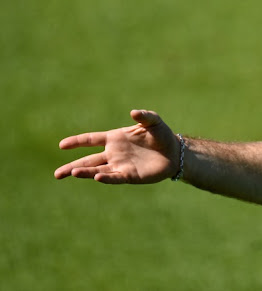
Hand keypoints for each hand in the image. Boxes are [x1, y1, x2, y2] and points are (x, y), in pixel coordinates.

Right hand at [54, 110, 179, 183]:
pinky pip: (115, 177)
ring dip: (85, 172)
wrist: (175, 153)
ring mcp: (120, 165)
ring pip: (98, 170)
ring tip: (71, 173)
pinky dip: (106, 178)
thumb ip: (145, 116)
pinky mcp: (130, 175)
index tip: (62, 145)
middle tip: (57, 174)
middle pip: (88, 160)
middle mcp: (114, 153)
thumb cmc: (162, 135)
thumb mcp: (154, 121)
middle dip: (72, 166)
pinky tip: (96, 177)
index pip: (91, 139)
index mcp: (115, 138)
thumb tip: (133, 112)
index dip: (77, 142)